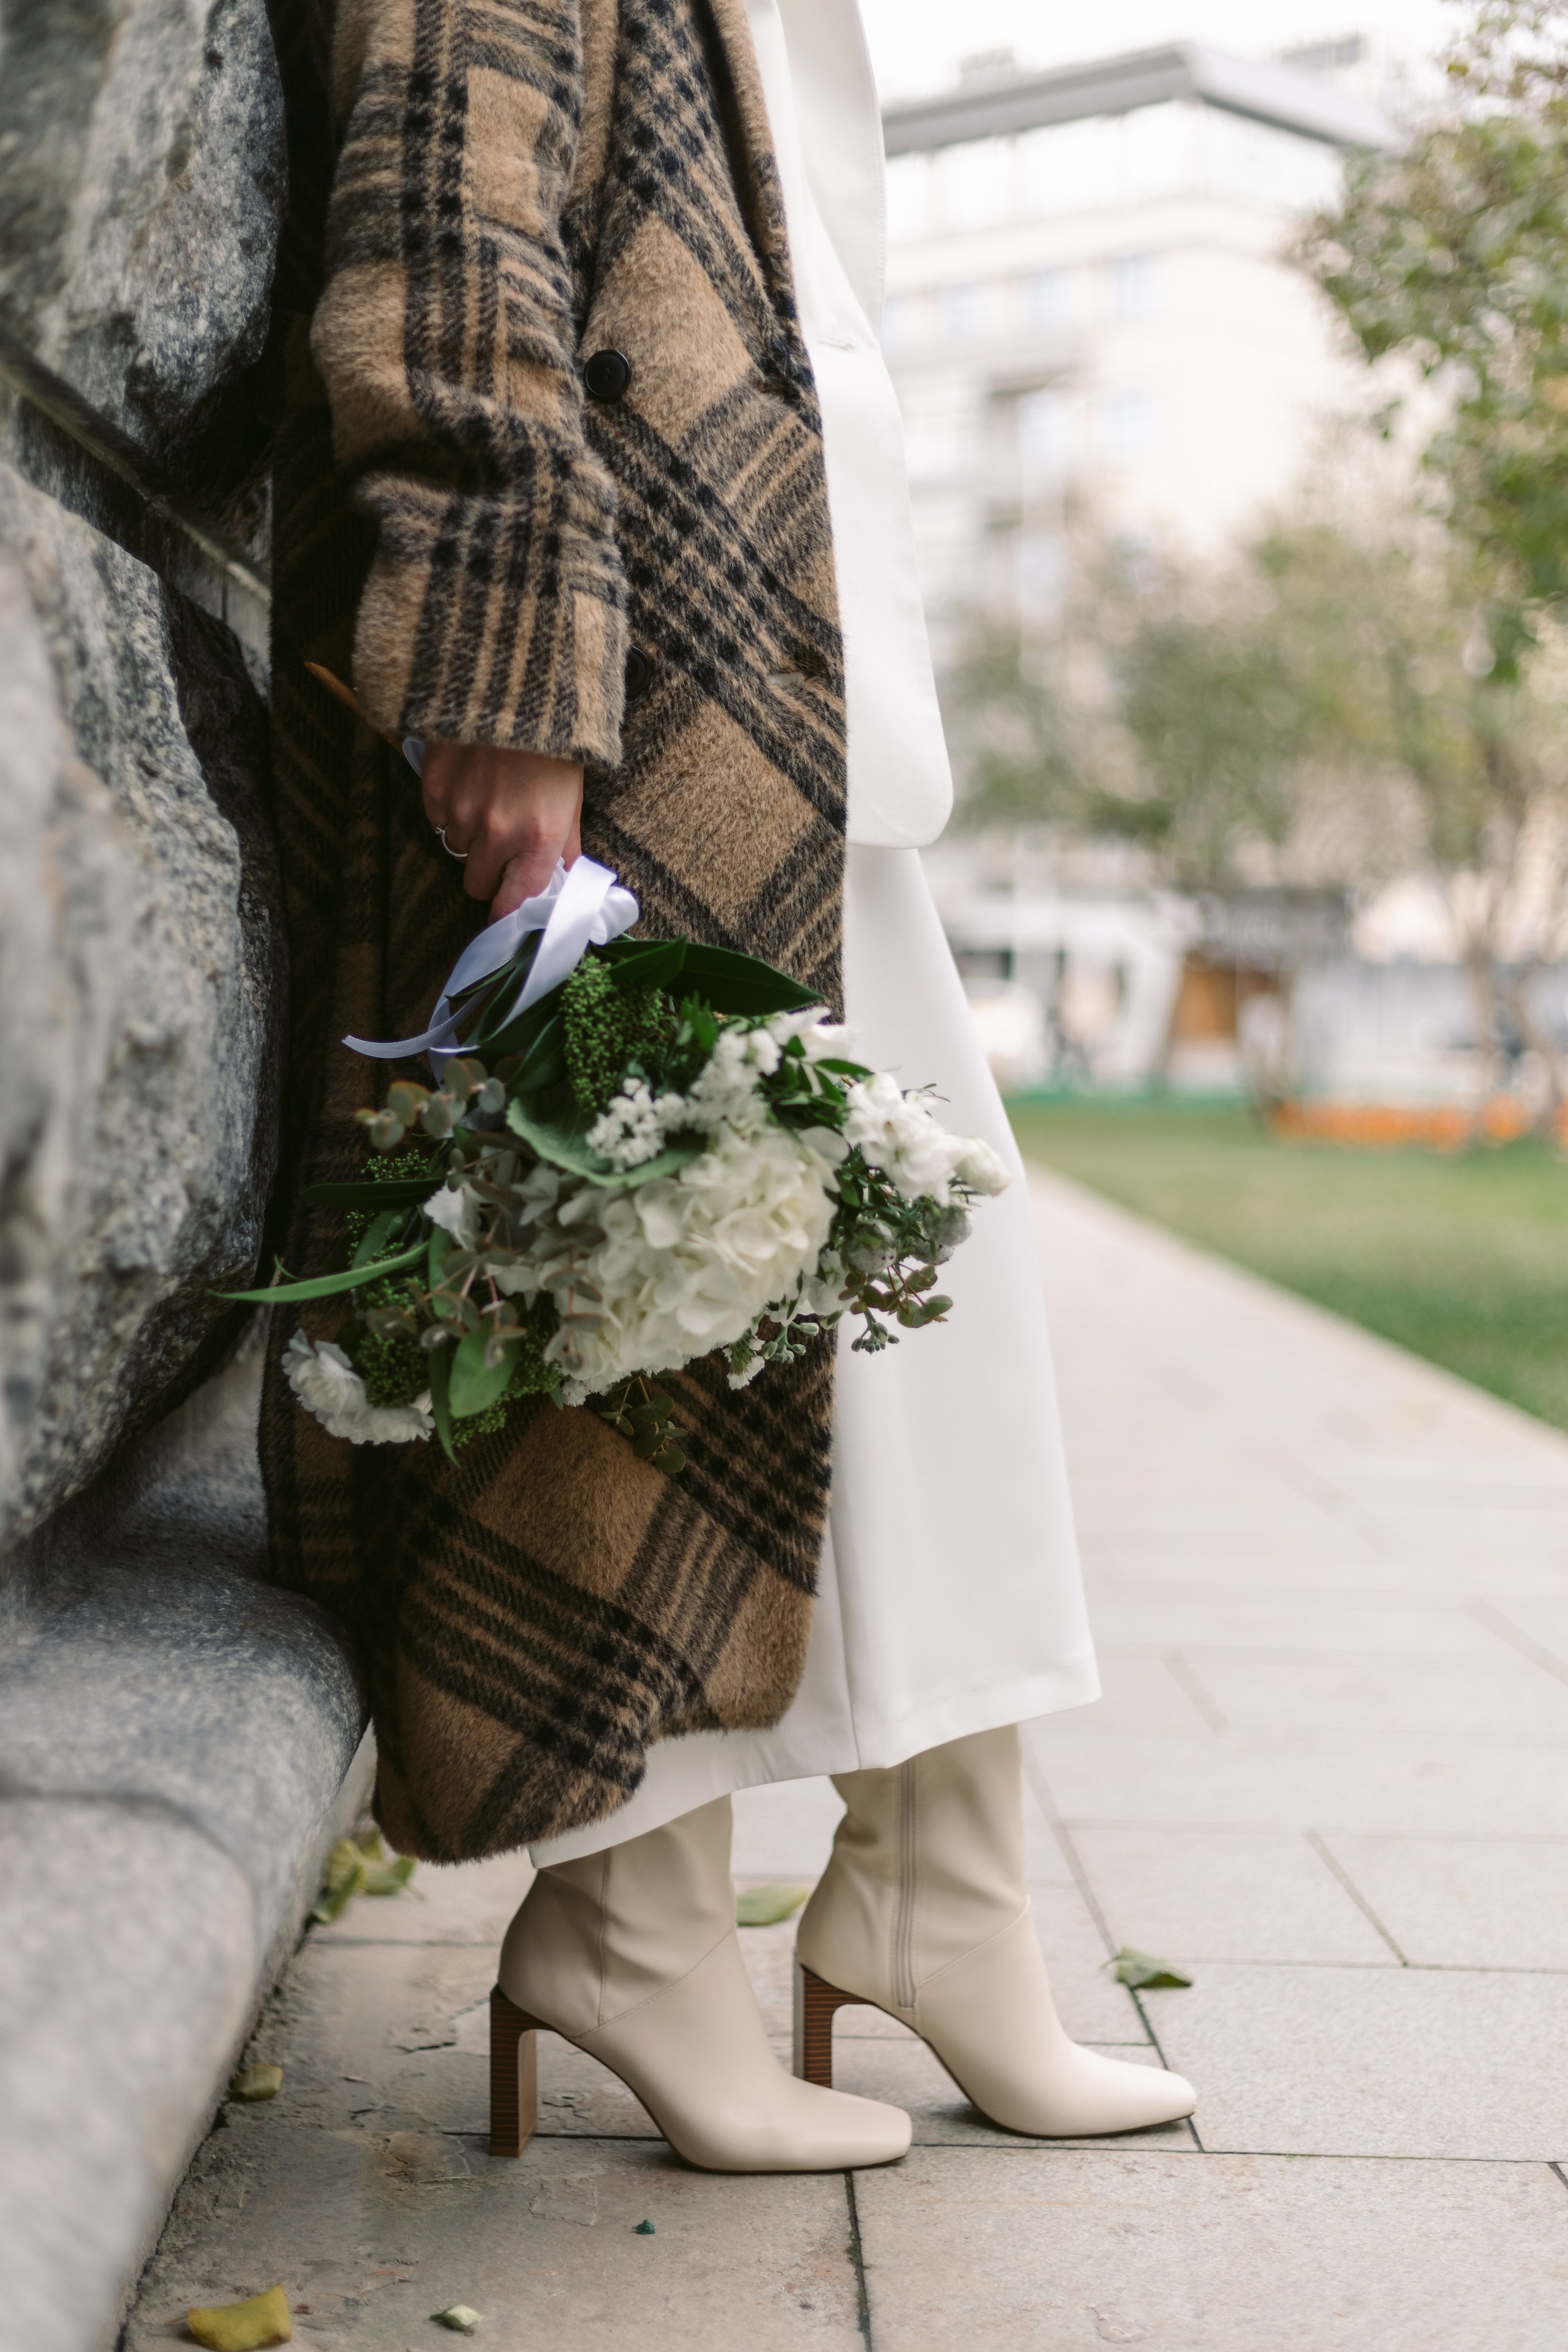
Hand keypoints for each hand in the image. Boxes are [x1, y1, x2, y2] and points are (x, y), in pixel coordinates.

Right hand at [420, 742, 584, 918]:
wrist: (520, 683)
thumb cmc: (555, 744)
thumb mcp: (573, 797)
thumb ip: (564, 845)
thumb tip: (559, 879)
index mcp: (539, 839)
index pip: (515, 903)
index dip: (508, 911)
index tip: (505, 909)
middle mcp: (498, 832)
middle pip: (477, 884)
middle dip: (488, 871)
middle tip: (501, 843)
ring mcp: (462, 811)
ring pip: (456, 849)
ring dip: (468, 835)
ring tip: (488, 798)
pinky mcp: (434, 787)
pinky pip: (436, 818)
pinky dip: (449, 808)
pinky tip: (468, 782)